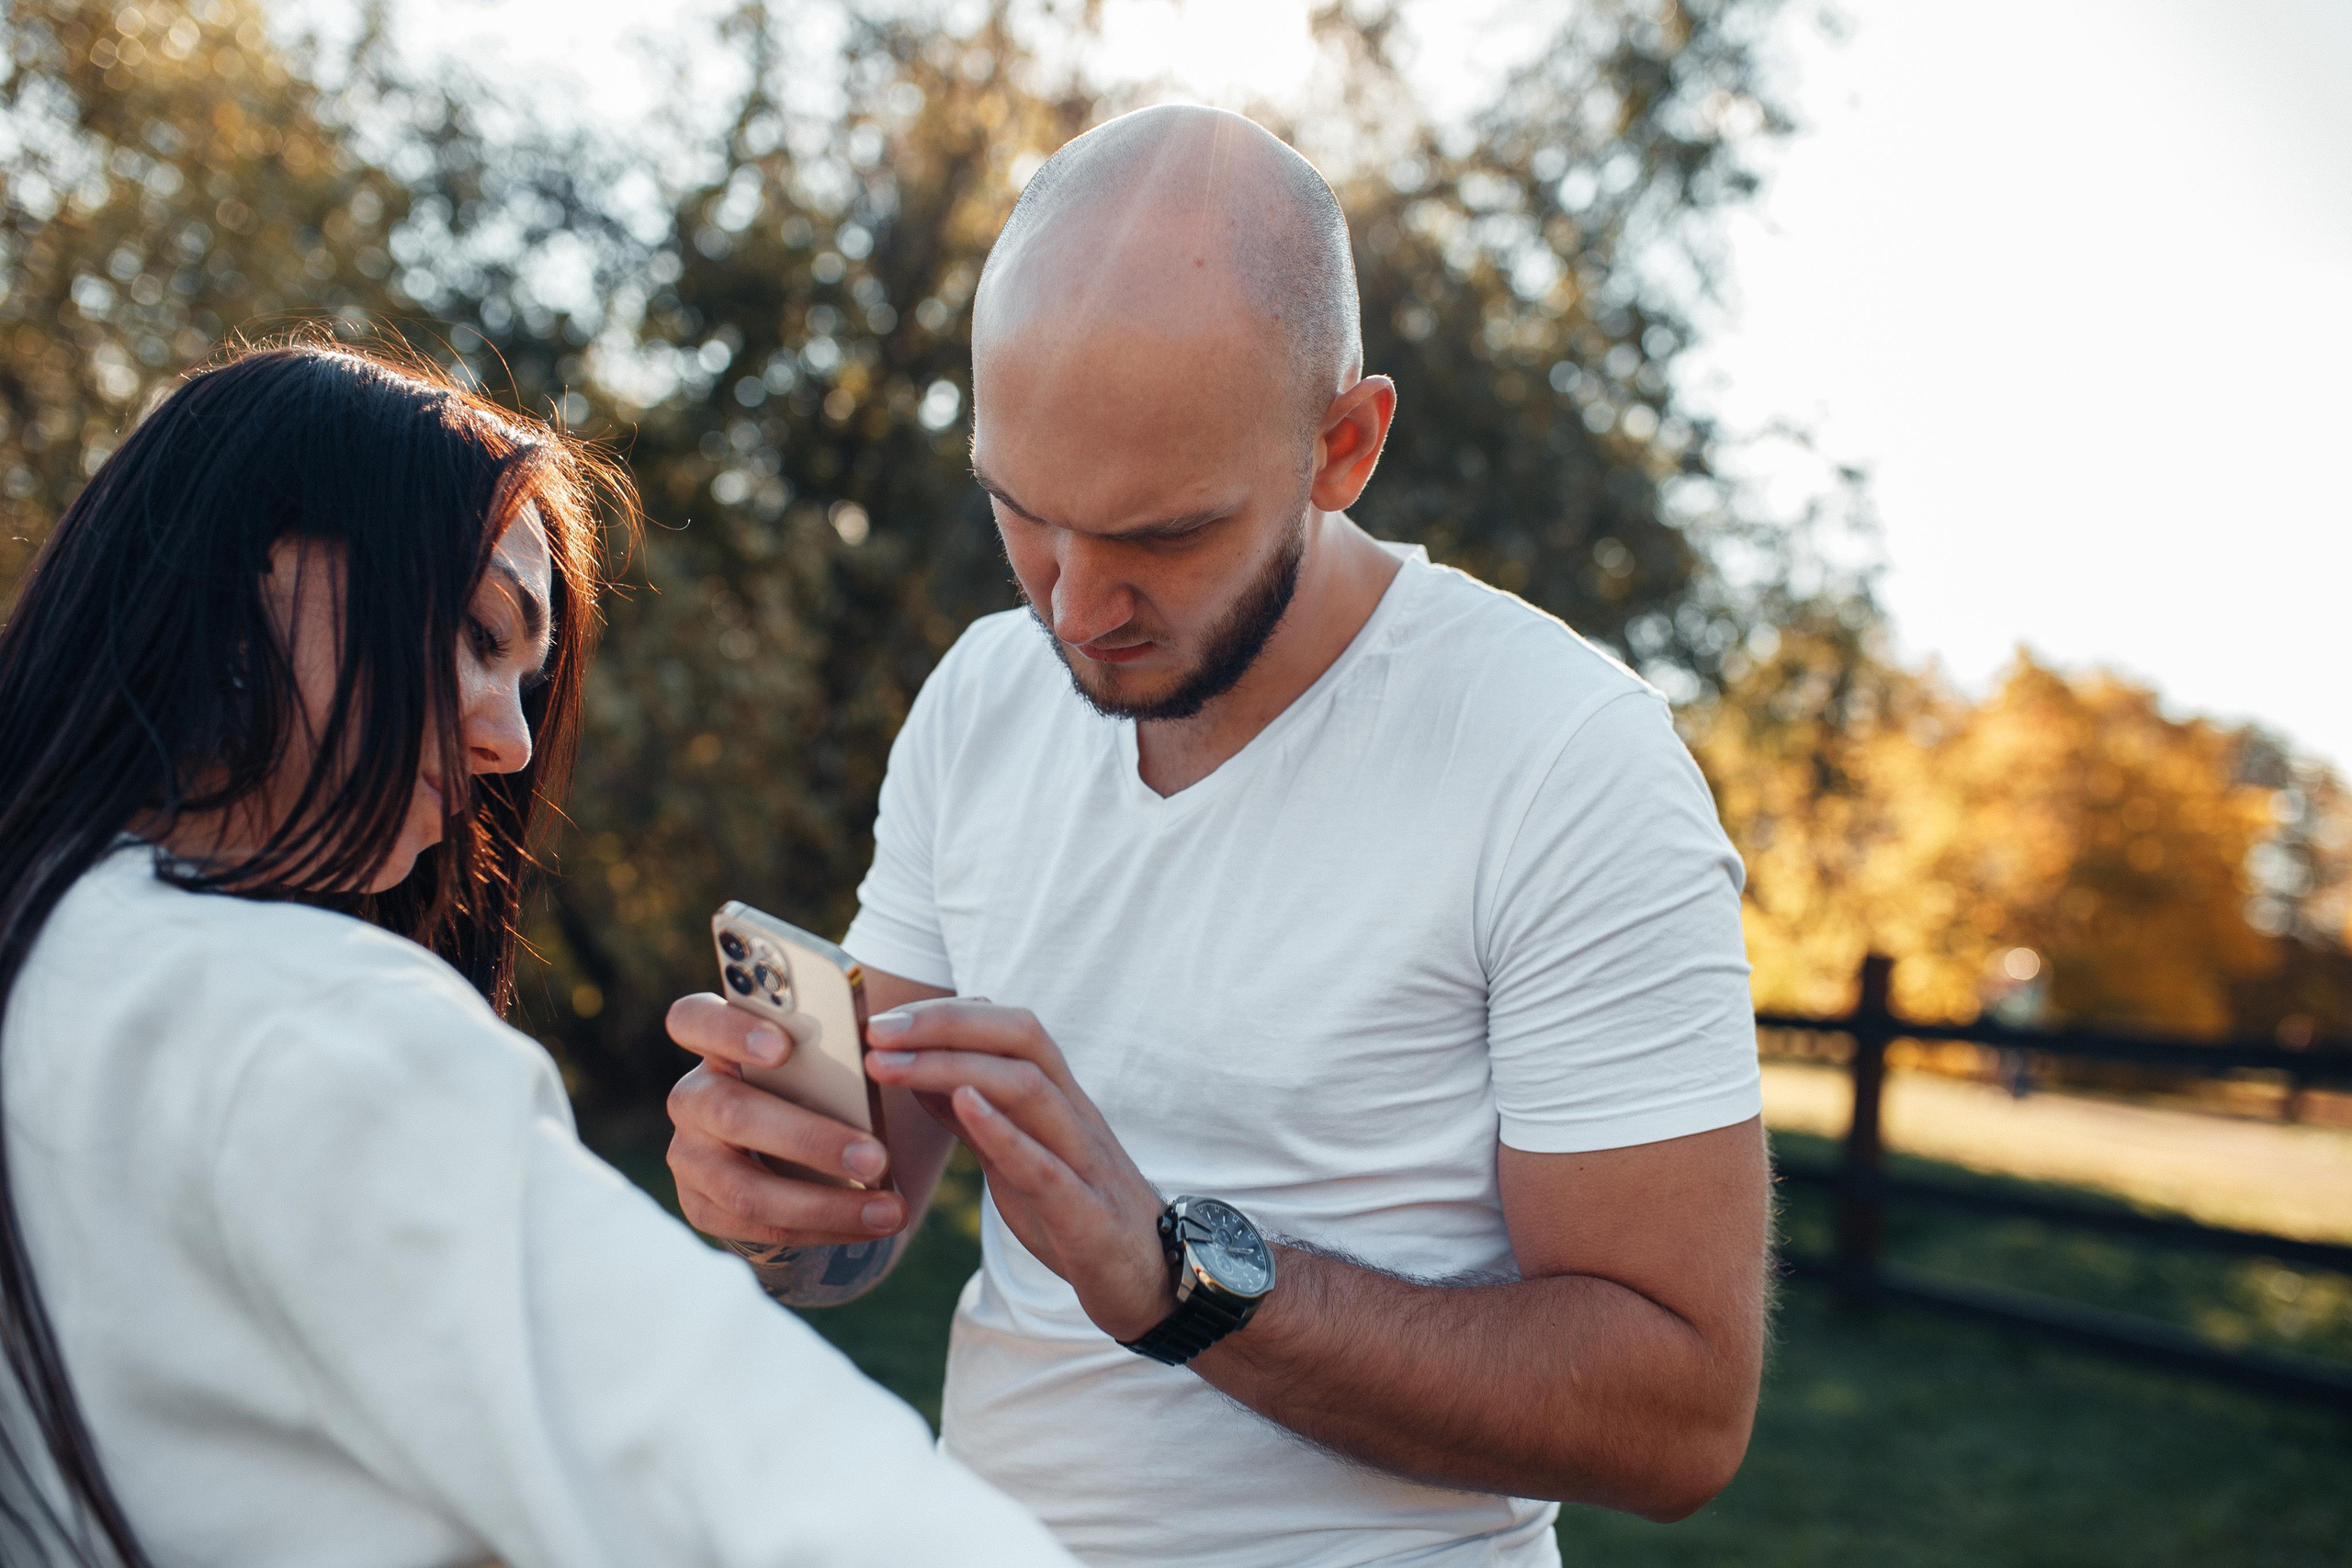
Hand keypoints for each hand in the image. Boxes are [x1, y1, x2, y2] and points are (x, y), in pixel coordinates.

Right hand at [665, 993, 908, 1247]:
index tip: (782, 1046)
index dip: (730, 1030)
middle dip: (810, 1140)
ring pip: (745, 1189)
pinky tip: (869, 1226)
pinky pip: (757, 1228)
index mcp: (717, 1044)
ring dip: (825, 1203)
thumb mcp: (822, 1063)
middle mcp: (694, 1098)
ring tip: (889, 1210)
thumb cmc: (818, 1087)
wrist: (795, 1153)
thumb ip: (833, 1056)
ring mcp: (690, 1156)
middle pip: (731, 1113)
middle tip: (877, 1158)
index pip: (693, 1019)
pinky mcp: (701, 1206)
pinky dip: (821, 1228)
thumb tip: (881, 1064)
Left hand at [863, 1000, 1173, 1341]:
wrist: (1150, 1280)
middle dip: (945, 1023)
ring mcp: (1085, 1160)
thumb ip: (977, 1119)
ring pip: (1029, 1088)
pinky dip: (1003, 1131)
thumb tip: (919, 1075)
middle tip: (877, 1032)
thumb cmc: (1077, 1213)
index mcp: (1059, 1098)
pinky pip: (1046, 1166)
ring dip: (952, 1068)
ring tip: (892, 1066)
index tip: (882, 1021)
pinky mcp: (1088, 1214)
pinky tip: (962, 1106)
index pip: (1009, 1026)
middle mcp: (1075, 1113)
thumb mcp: (1019, 1159)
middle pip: (1021, 1036)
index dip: (946, 1014)